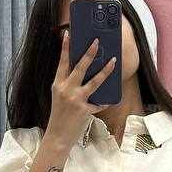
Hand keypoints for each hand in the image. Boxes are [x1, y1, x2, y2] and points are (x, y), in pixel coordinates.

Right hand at [44, 29, 116, 148]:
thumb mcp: (59, 97)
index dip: (65, 48)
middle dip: (89, 53)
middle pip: (80, 67)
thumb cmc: (59, 116)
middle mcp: (66, 90)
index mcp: (57, 85)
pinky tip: (109, 99)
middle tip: (97, 41)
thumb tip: (84, 73)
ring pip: (94, 81)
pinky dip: (104, 101)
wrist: (58, 137)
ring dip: (106, 70)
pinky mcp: (85, 110)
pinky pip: (99, 102)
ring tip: (114, 61)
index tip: (68, 34)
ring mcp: (76, 100)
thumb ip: (68, 85)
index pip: (62, 63)